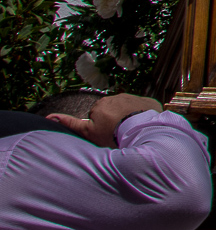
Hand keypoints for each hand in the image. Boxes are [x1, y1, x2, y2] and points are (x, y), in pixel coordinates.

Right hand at [45, 94, 161, 146]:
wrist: (140, 131)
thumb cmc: (111, 133)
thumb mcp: (87, 131)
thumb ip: (70, 123)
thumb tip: (50, 116)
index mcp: (101, 103)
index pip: (98, 115)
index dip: (102, 126)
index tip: (107, 133)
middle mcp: (117, 96)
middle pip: (114, 111)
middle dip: (116, 120)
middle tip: (119, 133)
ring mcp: (135, 98)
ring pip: (130, 109)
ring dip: (130, 117)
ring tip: (131, 130)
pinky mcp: (150, 101)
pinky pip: (145, 108)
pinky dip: (144, 116)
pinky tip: (144, 126)